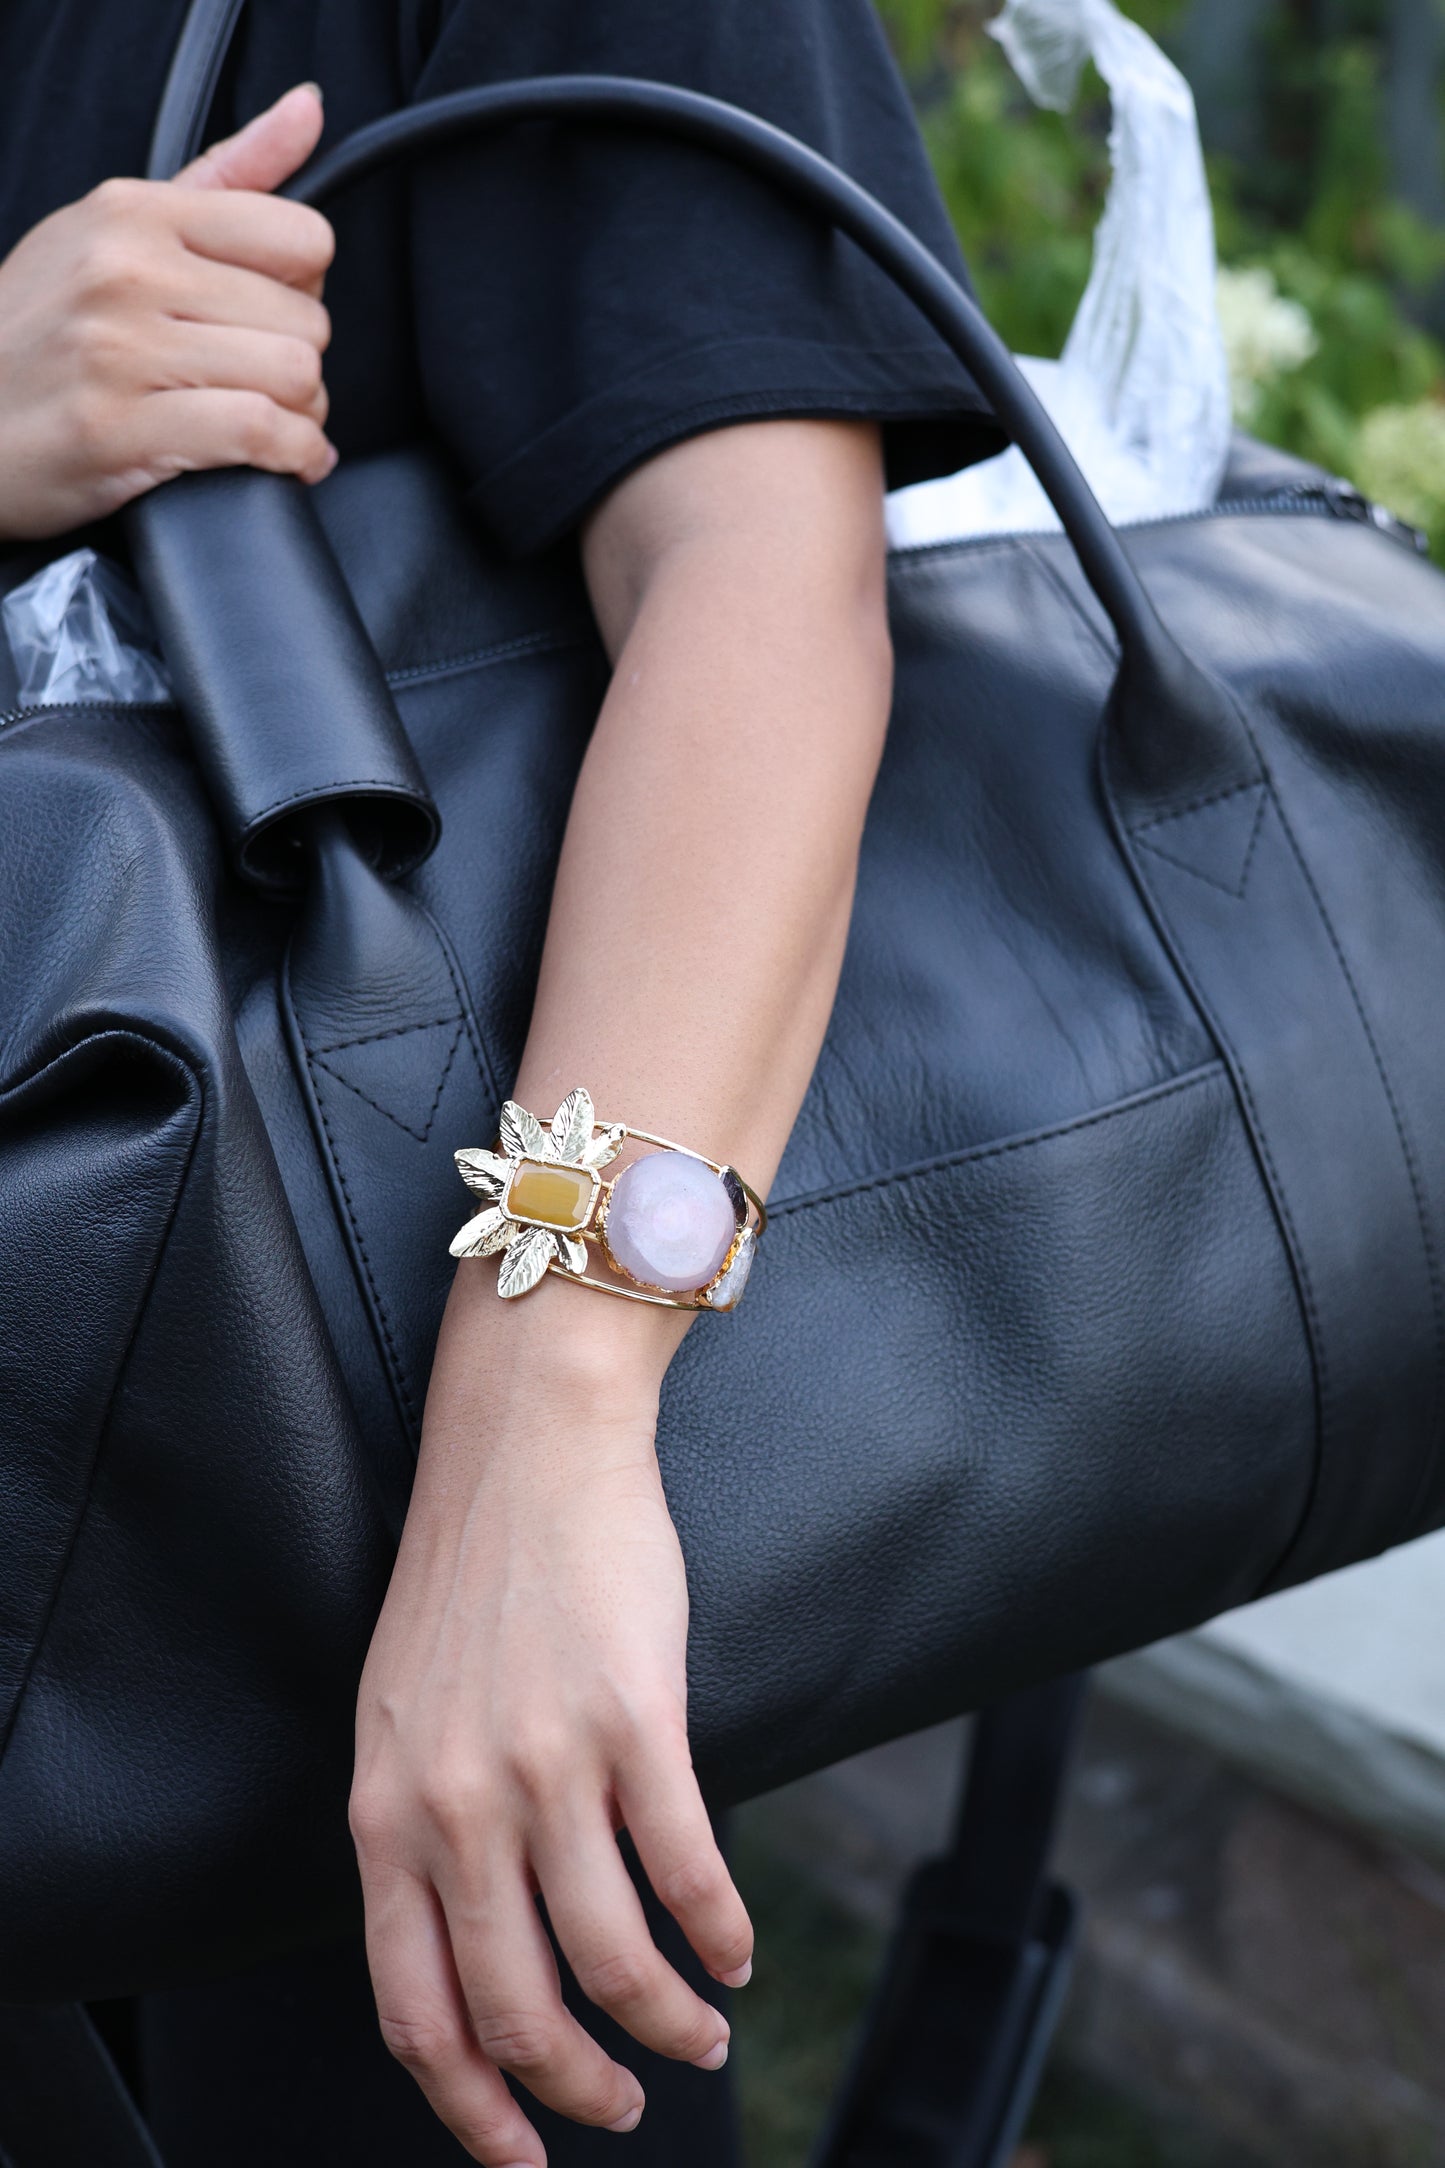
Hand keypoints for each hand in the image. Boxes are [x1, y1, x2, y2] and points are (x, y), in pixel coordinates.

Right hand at [0, 83, 334, 541]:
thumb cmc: (44, 330)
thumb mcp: (118, 230)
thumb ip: (226, 175)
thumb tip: (307, 109)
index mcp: (135, 213)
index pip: (301, 238)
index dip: (305, 288)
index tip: (278, 314)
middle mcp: (127, 272)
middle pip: (305, 321)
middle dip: (303, 365)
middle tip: (267, 383)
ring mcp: (119, 351)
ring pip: (292, 377)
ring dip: (304, 417)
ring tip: (274, 422)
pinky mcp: (118, 429)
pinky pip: (258, 433)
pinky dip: (293, 455)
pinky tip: (283, 458)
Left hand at [350, 1270, 753, 2166]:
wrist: (527, 1445)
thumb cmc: (469, 1577)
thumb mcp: (398, 1716)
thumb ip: (417, 1831)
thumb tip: (467, 1951)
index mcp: (383, 1813)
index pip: (411, 2010)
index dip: (469, 2108)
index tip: (520, 2157)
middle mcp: (455, 1805)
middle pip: (518, 2010)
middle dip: (579, 2091)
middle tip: (626, 2105)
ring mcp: (546, 1764)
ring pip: (612, 1960)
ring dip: (667, 2025)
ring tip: (701, 2035)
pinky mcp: (634, 1718)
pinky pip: (686, 1870)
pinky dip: (718, 1937)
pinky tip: (734, 1953)